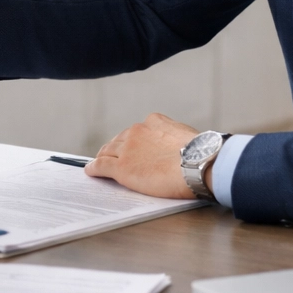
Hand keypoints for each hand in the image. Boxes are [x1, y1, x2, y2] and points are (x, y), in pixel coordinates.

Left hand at [84, 113, 198, 199]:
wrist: (199, 164)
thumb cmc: (201, 154)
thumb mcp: (187, 136)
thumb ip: (173, 138)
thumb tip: (176, 147)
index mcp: (154, 121)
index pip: (136, 132)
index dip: (132, 141)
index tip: (132, 148)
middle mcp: (137, 131)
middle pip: (119, 140)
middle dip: (116, 148)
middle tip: (112, 157)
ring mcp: (127, 149)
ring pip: (108, 151)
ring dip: (103, 157)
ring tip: (98, 163)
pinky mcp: (121, 167)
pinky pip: (101, 165)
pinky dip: (94, 168)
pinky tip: (91, 171)